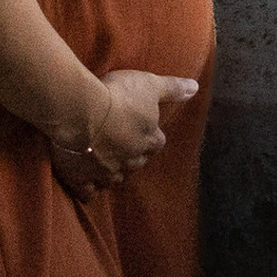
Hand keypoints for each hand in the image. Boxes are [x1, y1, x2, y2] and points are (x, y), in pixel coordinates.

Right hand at [48, 68, 197, 194]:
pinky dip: (88, 188)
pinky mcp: (83, 180)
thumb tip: (195, 87)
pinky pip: (88, 192)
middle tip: (122, 145)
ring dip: (112, 172)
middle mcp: (131, 160)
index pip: (157, 143)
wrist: (81, 113)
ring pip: (115, 178)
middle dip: (132, 156)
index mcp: (148, 139)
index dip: (151, 137)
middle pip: (136, 163)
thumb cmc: (118, 96)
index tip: (144, 130)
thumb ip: (172, 88)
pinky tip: (85, 183)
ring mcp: (107, 172)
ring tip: (105, 164)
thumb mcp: (149, 85)